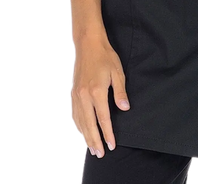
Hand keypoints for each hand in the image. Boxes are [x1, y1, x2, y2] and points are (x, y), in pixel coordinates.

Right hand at [68, 34, 130, 157]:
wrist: (88, 44)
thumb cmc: (105, 56)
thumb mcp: (118, 72)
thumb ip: (120, 92)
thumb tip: (124, 108)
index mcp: (97, 92)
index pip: (103, 119)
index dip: (108, 134)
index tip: (112, 145)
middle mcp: (84, 96)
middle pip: (89, 125)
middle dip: (95, 140)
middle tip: (101, 154)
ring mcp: (76, 95)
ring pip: (79, 122)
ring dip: (85, 136)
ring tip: (91, 148)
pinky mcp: (72, 92)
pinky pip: (72, 114)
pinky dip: (76, 125)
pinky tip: (80, 131)